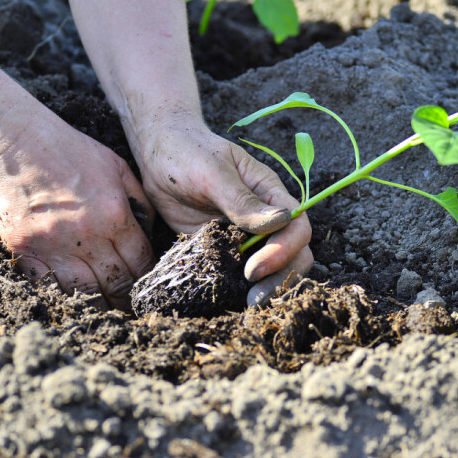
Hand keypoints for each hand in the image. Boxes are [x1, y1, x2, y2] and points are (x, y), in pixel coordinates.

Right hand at [0, 106, 154, 310]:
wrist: (10, 141)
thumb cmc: (67, 149)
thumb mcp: (117, 166)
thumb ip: (139, 200)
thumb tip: (152, 231)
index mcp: (114, 215)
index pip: (141, 261)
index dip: (148, 278)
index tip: (150, 285)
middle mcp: (87, 235)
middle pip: (117, 283)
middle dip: (128, 298)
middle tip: (133, 306)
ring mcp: (53, 246)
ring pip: (85, 293)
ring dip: (100, 305)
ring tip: (108, 309)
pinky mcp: (24, 251)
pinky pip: (49, 286)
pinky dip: (64, 295)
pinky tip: (75, 300)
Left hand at [136, 119, 312, 305]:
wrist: (159, 156)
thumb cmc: (189, 153)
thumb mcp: (214, 171)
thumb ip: (242, 200)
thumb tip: (277, 223)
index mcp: (271, 194)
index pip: (297, 226)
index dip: (284, 250)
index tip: (254, 268)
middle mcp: (266, 217)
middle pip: (295, 252)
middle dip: (281, 276)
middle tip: (254, 298)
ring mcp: (246, 236)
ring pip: (273, 267)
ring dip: (266, 287)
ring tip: (247, 304)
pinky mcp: (225, 249)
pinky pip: (240, 272)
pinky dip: (239, 288)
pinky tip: (228, 299)